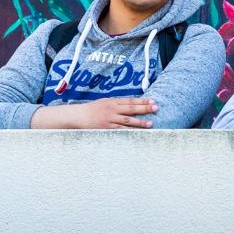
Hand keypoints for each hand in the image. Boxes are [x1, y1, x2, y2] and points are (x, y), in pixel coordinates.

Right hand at [32, 97, 157, 129]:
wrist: (77, 116)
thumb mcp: (104, 102)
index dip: (142, 101)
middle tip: (156, 108)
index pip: (130, 101)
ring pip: (127, 120)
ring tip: (150, 124)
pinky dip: (129, 131)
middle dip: (144, 108)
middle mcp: (112, 109)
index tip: (153, 101)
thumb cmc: (92, 110)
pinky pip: (119, 130)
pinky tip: (137, 133)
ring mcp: (109, 119)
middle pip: (131, 108)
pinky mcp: (105, 128)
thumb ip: (117, 104)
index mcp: (112, 101)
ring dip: (139, 122)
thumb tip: (131, 104)